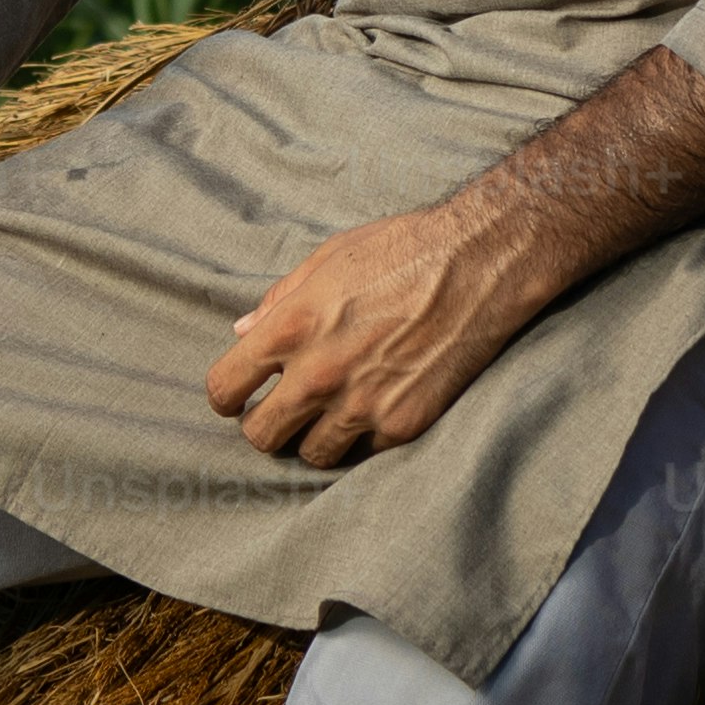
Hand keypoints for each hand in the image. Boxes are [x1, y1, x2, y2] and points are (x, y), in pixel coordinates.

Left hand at [205, 198, 529, 470]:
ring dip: (314, 437)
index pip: (225, 388)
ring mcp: (362, 405)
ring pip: (311, 455)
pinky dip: (363, 436)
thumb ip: (279, 301)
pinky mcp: (403, 425)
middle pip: (261, 436)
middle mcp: (319, 374)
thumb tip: (243, 331)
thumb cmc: (402, 249)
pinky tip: (376, 404)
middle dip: (264, 425)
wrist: (479, 264)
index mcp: (291, 327)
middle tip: (281, 411)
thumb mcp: (328, 259)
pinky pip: (363, 452)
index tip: (237, 397)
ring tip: (330, 411)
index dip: (227, 396)